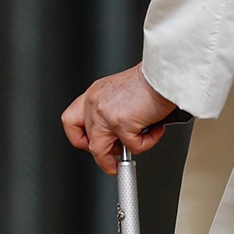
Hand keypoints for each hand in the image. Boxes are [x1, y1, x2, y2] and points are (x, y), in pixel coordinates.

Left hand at [61, 63, 176, 174]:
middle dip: (102, 154)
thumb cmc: (149, 81)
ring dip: (117, 159)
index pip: (70, 121)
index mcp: (94, 94)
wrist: (163, 74)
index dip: (80, 138)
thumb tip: (118, 135)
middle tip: (117, 154)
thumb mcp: (120, 92)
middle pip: (84, 141)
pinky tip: (155, 130)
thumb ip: (113, 111)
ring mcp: (105, 115)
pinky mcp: (122, 124)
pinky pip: (133, 148)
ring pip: (100, 152)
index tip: (92, 145)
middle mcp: (94, 103)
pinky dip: (147, 143)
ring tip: (135, 148)